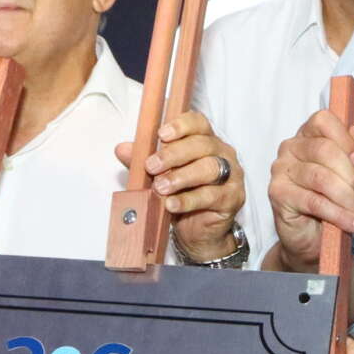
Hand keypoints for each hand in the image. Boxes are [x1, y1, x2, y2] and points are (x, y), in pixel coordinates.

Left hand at [117, 110, 245, 260]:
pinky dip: (188, 200)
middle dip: (173, 154)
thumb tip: (122, 149)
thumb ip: (143, 160)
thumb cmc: (182, 195)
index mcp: (205, 140)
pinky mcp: (232, 198)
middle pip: (202, 145)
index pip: (198, 123)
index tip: (161, 134)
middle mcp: (222, 153)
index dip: (181, 125)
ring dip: (181, 177)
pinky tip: (171, 204)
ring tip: (160, 187)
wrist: (198, 230)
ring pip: (209, 168)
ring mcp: (231, 176)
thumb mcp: (160, 175)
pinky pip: (211, 196)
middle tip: (151, 166)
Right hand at [267, 109, 353, 272]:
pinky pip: (313, 201)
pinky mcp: (278, 194)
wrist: (320, 236)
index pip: (323, 120)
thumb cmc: (341, 197)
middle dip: (351, 177)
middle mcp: (291, 147)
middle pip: (325, 150)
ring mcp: (281, 170)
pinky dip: (338, 214)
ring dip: (348, 199)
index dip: (345, 139)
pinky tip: (352, 223)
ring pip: (321, 178)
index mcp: (309, 134)